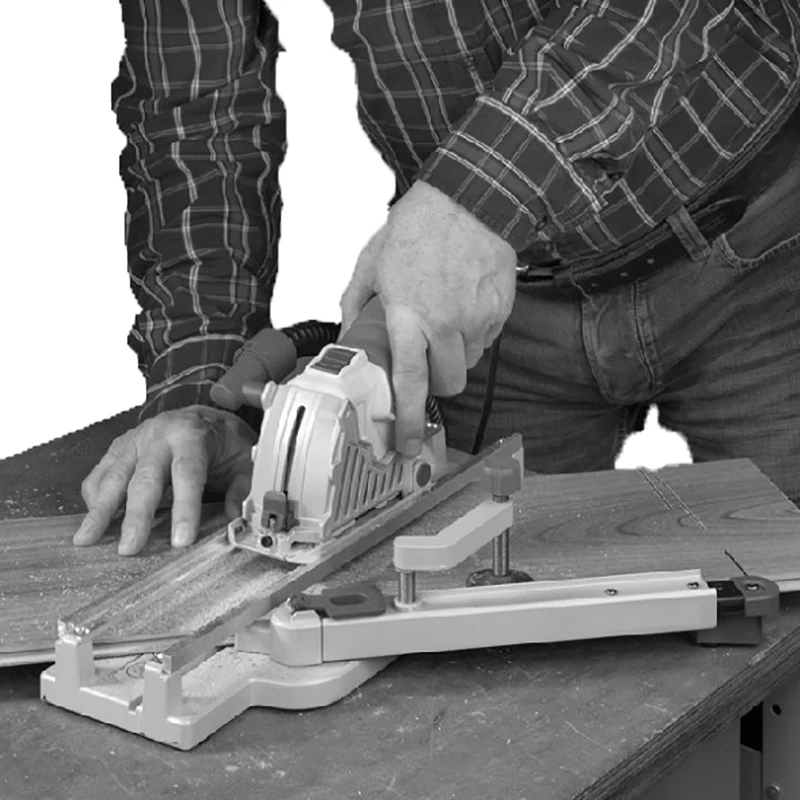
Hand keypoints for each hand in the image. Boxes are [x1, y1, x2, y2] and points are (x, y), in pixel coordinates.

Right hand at [73, 405, 256, 554]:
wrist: (201, 416)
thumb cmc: (222, 440)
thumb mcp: (244, 458)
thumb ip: (242, 487)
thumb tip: (236, 516)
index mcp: (191, 435)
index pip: (188, 474)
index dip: (184, 509)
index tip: (181, 539)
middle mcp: (158, 436)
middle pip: (145, 479)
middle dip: (136, 516)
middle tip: (129, 548)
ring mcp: (134, 442)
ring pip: (114, 477)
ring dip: (100, 510)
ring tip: (87, 538)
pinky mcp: (118, 449)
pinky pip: (100, 473)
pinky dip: (93, 497)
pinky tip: (91, 519)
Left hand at [340, 180, 516, 456]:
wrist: (474, 196)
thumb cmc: (420, 224)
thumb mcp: (373, 260)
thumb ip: (356, 303)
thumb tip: (348, 334)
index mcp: (408, 313)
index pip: (409, 382)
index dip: (407, 419)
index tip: (405, 443)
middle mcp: (445, 323)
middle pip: (448, 384)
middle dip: (436, 384)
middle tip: (424, 363)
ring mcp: (478, 318)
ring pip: (468, 363)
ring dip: (453, 355)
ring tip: (443, 319)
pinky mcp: (501, 310)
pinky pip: (486, 340)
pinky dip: (472, 334)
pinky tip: (462, 303)